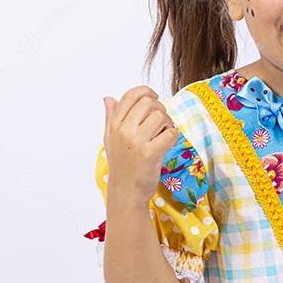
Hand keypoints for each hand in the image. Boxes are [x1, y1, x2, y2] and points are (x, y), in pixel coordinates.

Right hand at [103, 86, 179, 204]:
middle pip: (149, 103)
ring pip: (160, 116)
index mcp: (114, 124)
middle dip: (160, 109)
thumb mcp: (110, 139)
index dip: (146, 91)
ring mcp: (136, 142)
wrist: (125, 191)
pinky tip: (168, 143)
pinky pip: (170, 134)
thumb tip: (108, 98)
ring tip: (164, 134)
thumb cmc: (121, 164)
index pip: (131, 95)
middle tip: (161, 123)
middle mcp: (123, 131)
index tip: (155, 97)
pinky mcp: (149, 154)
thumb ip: (110, 117)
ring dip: (168, 123)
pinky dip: (174, 136)